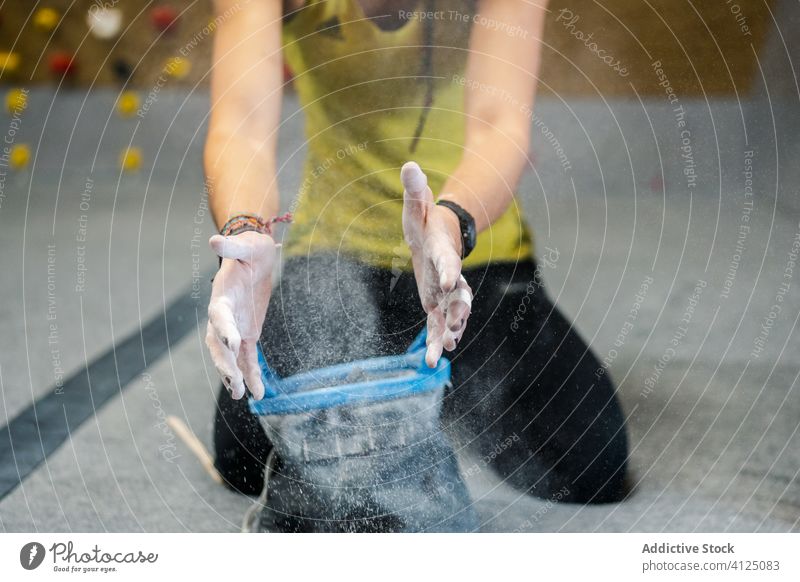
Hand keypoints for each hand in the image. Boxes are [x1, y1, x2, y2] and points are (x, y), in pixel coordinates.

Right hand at [205, 230, 277, 399]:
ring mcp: (234, 328)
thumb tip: (215, 241)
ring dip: (234, 376)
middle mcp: (224, 316)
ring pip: (230, 357)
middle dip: (225, 364)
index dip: (224, 328)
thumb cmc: (250, 249)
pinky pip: (247, 359)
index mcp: (222, 296)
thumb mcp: (246, 245)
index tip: (233, 342)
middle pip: (219, 344)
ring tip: (241, 395)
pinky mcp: (247, 335)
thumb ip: (232, 248)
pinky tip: (258, 394)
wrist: (256, 257)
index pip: (219, 315)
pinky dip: (252, 375)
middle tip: (235, 382)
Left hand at [401, 162, 472, 366]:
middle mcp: (449, 275)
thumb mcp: (416, 206)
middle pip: (458, 295)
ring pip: (451, 315)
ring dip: (450, 331)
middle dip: (457, 311)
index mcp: (443, 252)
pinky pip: (437, 325)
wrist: (437, 238)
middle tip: (456, 327)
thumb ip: (415, 189)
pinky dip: (438, 339)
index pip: (448, 262)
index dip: (449, 271)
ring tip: (446, 350)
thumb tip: (409, 165)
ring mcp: (445, 293)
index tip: (448, 283)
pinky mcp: (436, 304)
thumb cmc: (425, 222)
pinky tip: (437, 358)